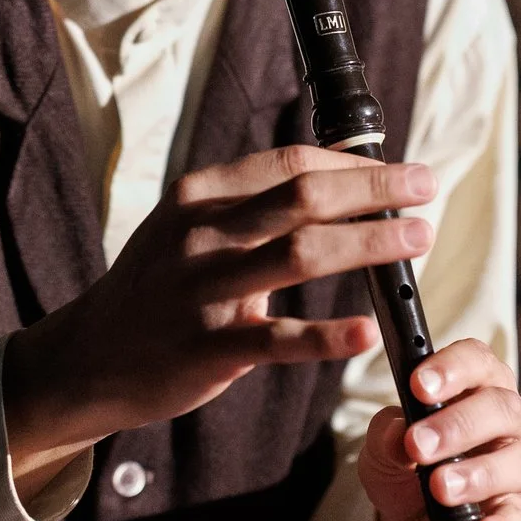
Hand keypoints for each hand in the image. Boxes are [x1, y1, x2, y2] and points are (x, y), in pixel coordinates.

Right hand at [3, 146, 435, 487]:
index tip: (404, 170)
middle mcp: (201, 234)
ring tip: (418, 240)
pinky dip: (328, 335)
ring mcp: (203, 290)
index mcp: (200, 196)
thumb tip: (339, 170)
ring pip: (301, 255)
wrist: (91, 357)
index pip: (289, 163)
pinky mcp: (208, 347)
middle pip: (303, 197)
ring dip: (368, 243)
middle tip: (429, 188)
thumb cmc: (158, 288)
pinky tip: (369, 330)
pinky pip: (278, 339)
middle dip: (375, 189)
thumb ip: (253, 203)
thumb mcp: (190, 228)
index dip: (354, 163)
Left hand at [358, 339, 520, 520]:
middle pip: (499, 407)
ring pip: (517, 461)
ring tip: (439, 487)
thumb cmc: (405, 465)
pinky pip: (518, 518)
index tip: (417, 385)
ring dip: (476, 473)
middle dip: (456, 425)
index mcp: (478, 385)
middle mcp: (510, 420)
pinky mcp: (520, 514)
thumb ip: (386, 434)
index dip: (451, 368)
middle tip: (418, 445)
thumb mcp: (382, 446)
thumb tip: (399, 435)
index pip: (476, 360)